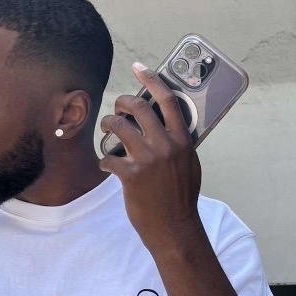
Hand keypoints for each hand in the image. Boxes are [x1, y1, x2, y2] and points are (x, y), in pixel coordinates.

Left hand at [99, 63, 202, 252]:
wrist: (175, 227)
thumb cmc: (181, 197)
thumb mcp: (190, 164)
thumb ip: (180, 143)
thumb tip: (169, 125)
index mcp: (183, 139)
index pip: (168, 99)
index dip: (152, 79)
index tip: (139, 67)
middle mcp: (166, 145)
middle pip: (137, 107)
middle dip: (121, 103)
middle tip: (117, 110)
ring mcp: (148, 159)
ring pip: (118, 126)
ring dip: (108, 125)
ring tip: (107, 132)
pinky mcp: (131, 175)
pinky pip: (108, 157)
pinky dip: (105, 160)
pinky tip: (109, 167)